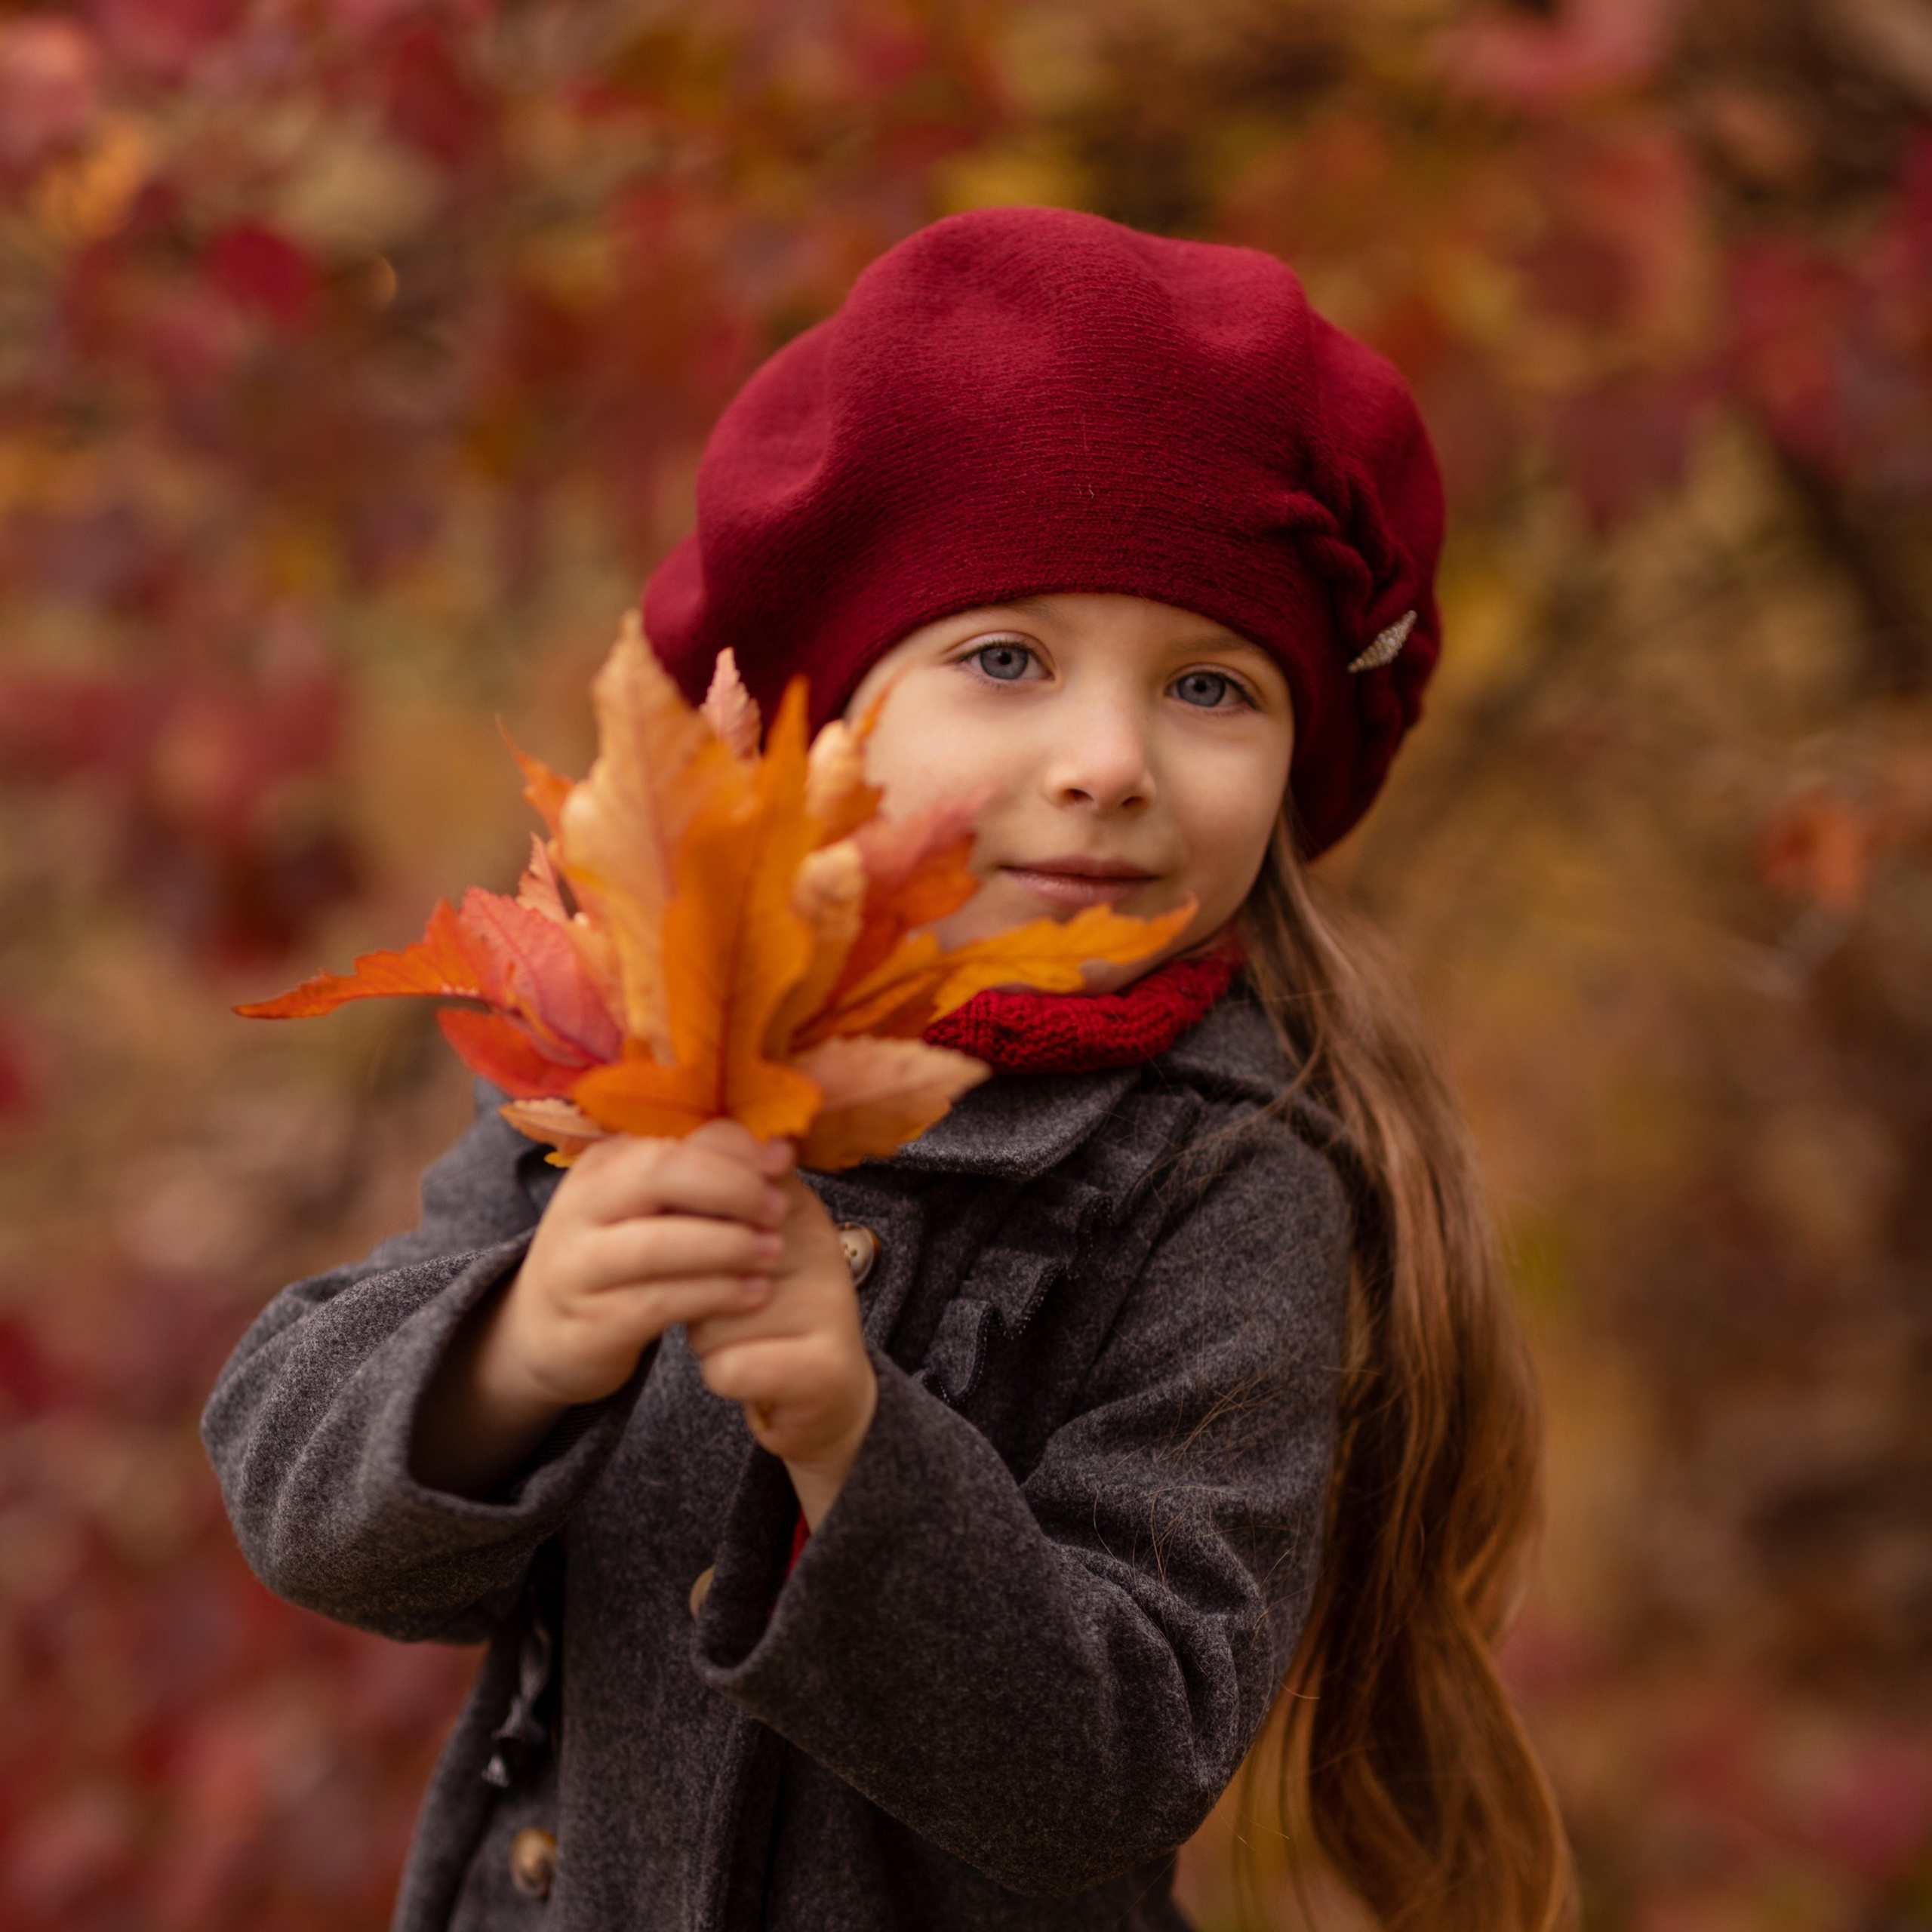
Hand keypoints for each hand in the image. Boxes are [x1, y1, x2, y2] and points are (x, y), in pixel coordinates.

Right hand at [411, 1120, 789, 1497]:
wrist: (545, 1333)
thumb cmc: (618, 1256)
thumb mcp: (645, 1207)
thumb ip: (698, 1175)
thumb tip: (777, 1148)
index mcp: (601, 1165)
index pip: (670, 1136)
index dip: (733, 1145)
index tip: (783, 1159)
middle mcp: (580, 1206)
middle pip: (659, 1175)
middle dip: (731, 1187)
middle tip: (779, 1209)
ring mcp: (578, 1266)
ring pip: (658, 1244)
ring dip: (728, 1245)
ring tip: (774, 1252)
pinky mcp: (590, 1323)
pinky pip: (658, 1303)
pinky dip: (714, 1295)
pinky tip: (753, 1293)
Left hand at [686, 1164, 878, 1528]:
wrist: (824, 1385)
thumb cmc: (763, 1302)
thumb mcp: (735, 1239)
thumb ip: (699, 1197)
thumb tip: (647, 1152)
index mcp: (790, 1198)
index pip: (719, 1172)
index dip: (679, 1213)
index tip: (675, 1236)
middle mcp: (817, 1240)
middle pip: (700, 1254)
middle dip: (688, 1283)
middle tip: (710, 1294)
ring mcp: (828, 1303)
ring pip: (706, 1319)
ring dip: (706, 1334)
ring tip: (742, 1333)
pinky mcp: (823, 1365)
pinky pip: (726, 1368)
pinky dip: (723, 1375)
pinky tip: (752, 1369)